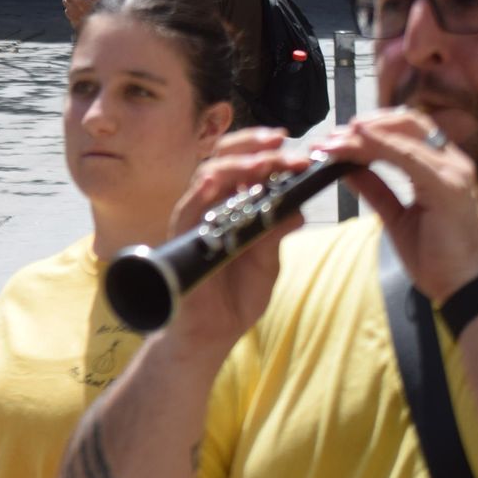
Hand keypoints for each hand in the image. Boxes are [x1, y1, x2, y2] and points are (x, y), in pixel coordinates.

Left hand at [63, 0, 100, 27]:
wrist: (101, 26)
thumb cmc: (100, 10)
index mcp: (78, 2)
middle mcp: (74, 10)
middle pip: (65, 0)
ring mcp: (73, 18)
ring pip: (66, 9)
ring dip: (69, 5)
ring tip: (76, 3)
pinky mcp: (74, 24)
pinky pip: (70, 17)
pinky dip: (72, 13)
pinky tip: (78, 12)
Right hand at [162, 128, 306, 353]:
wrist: (213, 334)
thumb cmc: (236, 296)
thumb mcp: (268, 261)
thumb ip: (276, 232)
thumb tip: (297, 208)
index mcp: (231, 206)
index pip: (244, 165)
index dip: (265, 151)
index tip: (293, 146)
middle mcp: (209, 206)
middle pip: (223, 159)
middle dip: (253, 146)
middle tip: (283, 144)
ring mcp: (193, 221)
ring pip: (206, 177)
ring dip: (236, 165)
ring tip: (264, 162)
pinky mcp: (180, 241)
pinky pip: (185, 211)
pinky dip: (199, 194)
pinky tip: (214, 182)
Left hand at [315, 109, 477, 301]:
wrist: (462, 288)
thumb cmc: (435, 256)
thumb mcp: (395, 216)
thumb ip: (374, 188)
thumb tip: (347, 167)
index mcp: (442, 168)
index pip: (407, 131)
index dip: (371, 127)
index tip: (336, 136)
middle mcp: (452, 164)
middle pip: (407, 122)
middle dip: (365, 125)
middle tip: (330, 137)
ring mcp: (453, 173)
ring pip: (404, 135)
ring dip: (363, 135)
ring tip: (332, 142)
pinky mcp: (448, 187)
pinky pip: (409, 156)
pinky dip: (381, 144)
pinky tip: (358, 139)